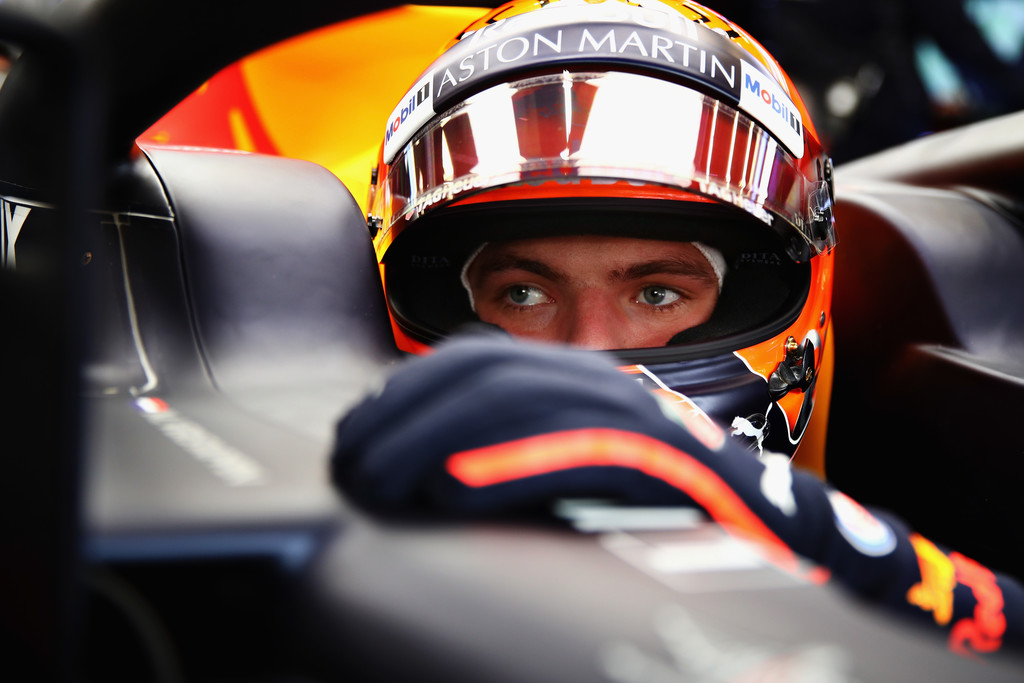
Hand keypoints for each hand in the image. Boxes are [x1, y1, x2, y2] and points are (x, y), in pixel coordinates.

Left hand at [331, 333, 713, 513]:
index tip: (356, 431)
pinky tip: (452, 490)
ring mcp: (622, 413)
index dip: (405, 391)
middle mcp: (594, 379)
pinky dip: (503, 465)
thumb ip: (509, 446)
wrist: (753, 516)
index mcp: (570, 373)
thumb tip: (426, 469)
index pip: (474, 358)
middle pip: (482, 373)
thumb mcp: (567, 456)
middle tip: (353, 466)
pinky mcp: (647, 456)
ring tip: (381, 483)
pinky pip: (566, 448)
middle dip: (404, 417)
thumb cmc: (650, 496)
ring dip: (431, 442)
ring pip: (513, 403)